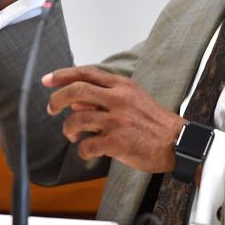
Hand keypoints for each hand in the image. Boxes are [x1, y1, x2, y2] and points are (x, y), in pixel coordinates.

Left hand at [43, 66, 185, 172]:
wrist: (177, 143)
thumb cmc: (153, 122)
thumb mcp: (132, 100)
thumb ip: (104, 98)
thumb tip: (75, 101)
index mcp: (122, 86)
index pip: (86, 73)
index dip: (62, 75)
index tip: (47, 80)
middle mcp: (118, 99)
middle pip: (76, 91)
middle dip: (56, 99)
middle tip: (51, 109)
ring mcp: (118, 121)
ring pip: (77, 119)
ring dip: (68, 129)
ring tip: (71, 135)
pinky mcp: (118, 142)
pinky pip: (87, 145)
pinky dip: (81, 150)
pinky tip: (86, 151)